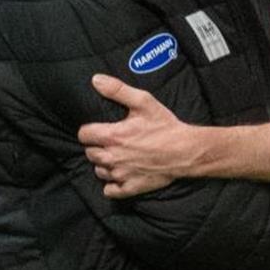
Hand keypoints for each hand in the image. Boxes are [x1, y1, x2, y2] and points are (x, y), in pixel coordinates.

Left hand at [78, 74, 191, 197]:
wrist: (185, 151)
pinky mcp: (130, 187)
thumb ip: (117, 90)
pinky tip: (120, 175)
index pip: (83, 134)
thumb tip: (96, 80)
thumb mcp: (143, 101)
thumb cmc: (165, 126)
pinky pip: (109, 190)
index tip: (99, 129)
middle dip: (97, 146)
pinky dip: (111, 184)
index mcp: (112, 136)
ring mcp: (120, 174)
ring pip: (98, 171)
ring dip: (104, 164)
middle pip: (89, 153)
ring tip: (117, 156)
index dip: (89, 130)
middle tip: (112, 141)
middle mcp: (112, 157)